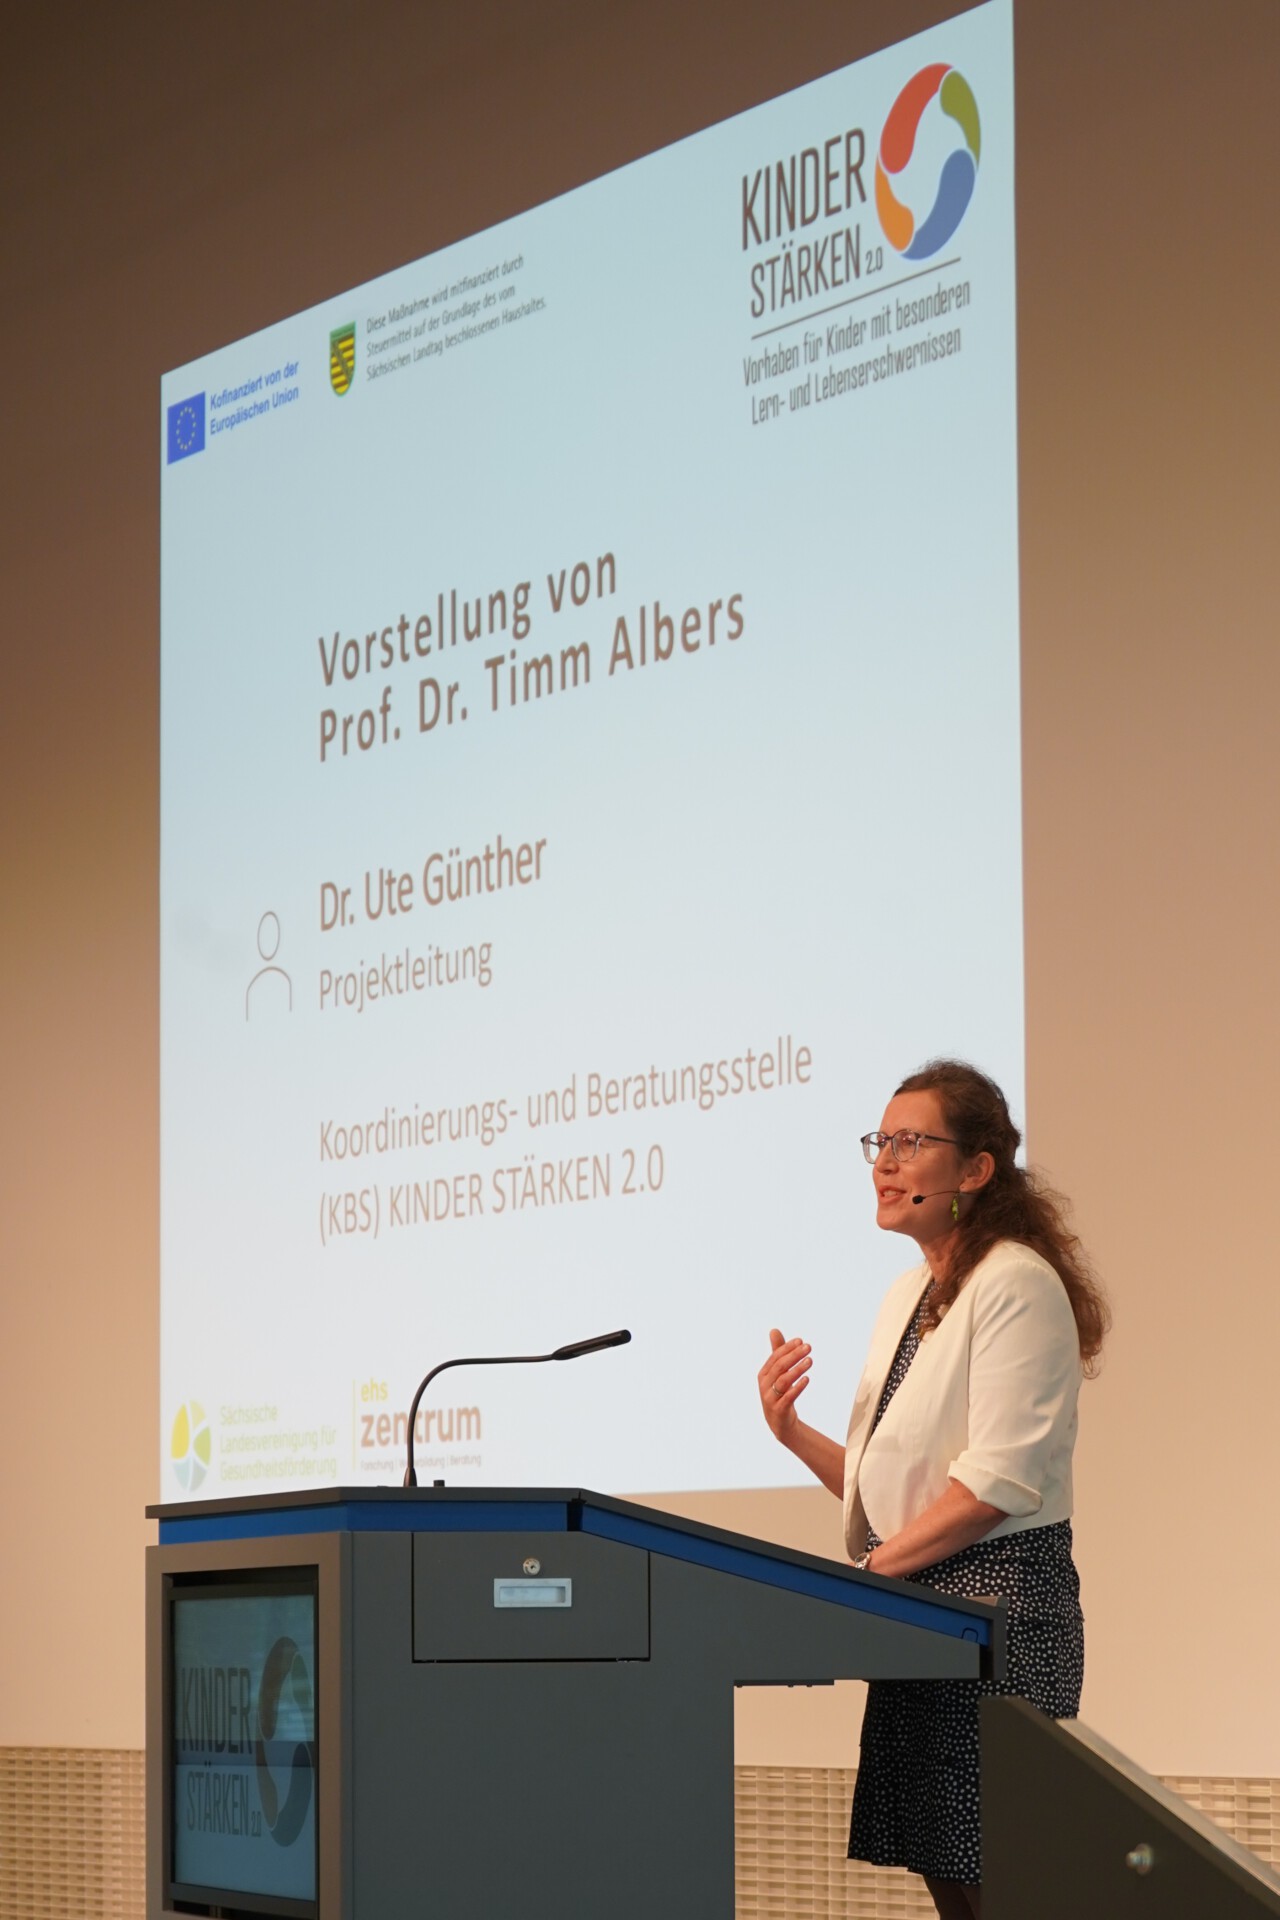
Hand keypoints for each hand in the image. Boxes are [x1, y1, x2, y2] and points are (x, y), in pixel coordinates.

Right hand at [757, 1327, 811, 1442]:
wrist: (779, 1423)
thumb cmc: (778, 1393)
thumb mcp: (777, 1373)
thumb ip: (777, 1352)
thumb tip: (774, 1329)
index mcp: (764, 1373)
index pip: (775, 1357)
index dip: (787, 1348)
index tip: (801, 1340)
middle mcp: (764, 1384)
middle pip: (779, 1366)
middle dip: (794, 1355)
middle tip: (809, 1347)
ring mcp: (770, 1398)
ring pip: (783, 1381)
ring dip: (797, 1369)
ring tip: (810, 1361)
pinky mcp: (778, 1410)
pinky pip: (788, 1397)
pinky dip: (797, 1388)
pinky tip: (807, 1380)